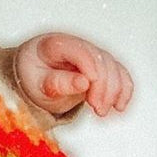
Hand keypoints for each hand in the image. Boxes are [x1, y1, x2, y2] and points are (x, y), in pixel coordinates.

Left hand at [15, 32, 132, 116]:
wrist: (34, 74)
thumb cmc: (33, 76)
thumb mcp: (36, 83)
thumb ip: (57, 83)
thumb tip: (83, 83)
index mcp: (53, 45)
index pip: (78, 51)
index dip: (89, 68)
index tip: (90, 89)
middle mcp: (75, 45)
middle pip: (99, 60)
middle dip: (103, 87)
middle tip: (96, 108)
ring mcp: (90, 53)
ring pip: (113, 66)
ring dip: (114, 91)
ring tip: (101, 111)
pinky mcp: (102, 64)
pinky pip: (120, 73)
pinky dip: (124, 90)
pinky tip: (119, 106)